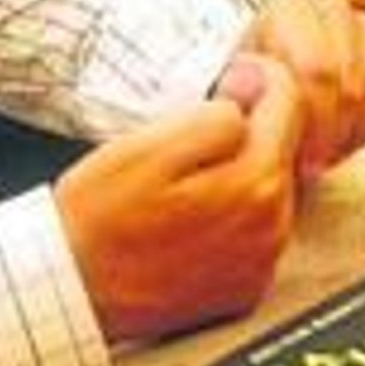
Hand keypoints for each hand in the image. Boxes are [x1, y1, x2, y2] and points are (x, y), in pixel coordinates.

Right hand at [54, 70, 303, 341]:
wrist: (74, 290)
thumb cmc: (101, 217)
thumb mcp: (148, 146)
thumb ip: (213, 119)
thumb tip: (249, 102)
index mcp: (254, 184)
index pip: (290, 105)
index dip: (261, 77)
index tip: (231, 75)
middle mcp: (271, 228)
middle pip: (283, 148)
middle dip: (251, 126)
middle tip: (192, 125)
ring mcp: (260, 263)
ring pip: (268, 189)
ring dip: (240, 170)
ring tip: (182, 173)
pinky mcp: (244, 287)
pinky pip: (253, 231)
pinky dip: (232, 212)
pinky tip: (187, 212)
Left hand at [225, 0, 364, 178]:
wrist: (268, 70)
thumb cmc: (249, 84)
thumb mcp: (232, 89)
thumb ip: (240, 99)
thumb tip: (246, 114)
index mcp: (289, 10)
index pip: (317, 70)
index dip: (310, 123)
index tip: (296, 156)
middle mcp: (332, 11)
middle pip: (352, 89)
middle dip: (331, 135)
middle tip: (311, 158)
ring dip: (353, 132)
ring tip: (326, 144)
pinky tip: (348, 129)